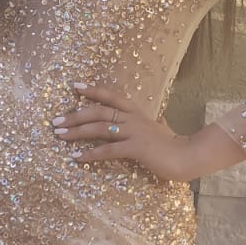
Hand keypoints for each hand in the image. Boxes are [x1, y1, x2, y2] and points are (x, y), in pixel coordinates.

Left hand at [52, 83, 245, 180]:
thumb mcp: (161, 129)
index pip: (111, 96)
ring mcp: (135, 132)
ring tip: (59, 135)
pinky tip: (77, 158)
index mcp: (137, 113)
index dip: (93, 90)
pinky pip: (108, 150)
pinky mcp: (136, 148)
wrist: (189, 157)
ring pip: (100, 128)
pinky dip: (90, 154)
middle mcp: (133, 119)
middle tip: (55, 121)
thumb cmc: (174, 145)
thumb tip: (158, 118)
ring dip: (77, 131)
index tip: (74, 86)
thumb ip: (155, 123)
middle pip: (98, 112)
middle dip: (75, 115)